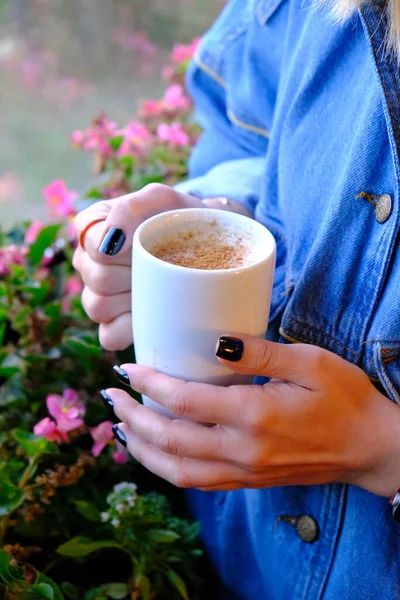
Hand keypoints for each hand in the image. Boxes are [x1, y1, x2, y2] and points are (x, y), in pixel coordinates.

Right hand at [72, 184, 202, 350]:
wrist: (208, 244)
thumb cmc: (180, 218)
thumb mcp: (162, 200)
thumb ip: (130, 208)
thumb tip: (109, 244)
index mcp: (93, 227)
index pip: (92, 244)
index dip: (120, 250)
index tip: (143, 246)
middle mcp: (89, 261)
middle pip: (97, 279)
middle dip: (134, 274)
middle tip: (162, 266)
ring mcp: (97, 295)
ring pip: (98, 308)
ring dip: (133, 300)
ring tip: (159, 287)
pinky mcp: (112, 324)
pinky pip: (109, 335)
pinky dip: (131, 329)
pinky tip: (151, 315)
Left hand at [106, 335, 399, 496]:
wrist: (371, 447)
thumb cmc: (345, 399)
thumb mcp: (310, 362)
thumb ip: (260, 353)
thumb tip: (216, 341)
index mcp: (255, 416)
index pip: (185, 402)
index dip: (149, 384)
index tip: (127, 369)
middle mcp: (243, 451)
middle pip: (170, 440)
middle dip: (134, 418)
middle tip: (112, 397)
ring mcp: (244, 471)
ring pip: (177, 470)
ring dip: (142, 448)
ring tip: (121, 426)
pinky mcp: (248, 480)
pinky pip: (196, 481)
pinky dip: (166, 467)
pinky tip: (155, 452)